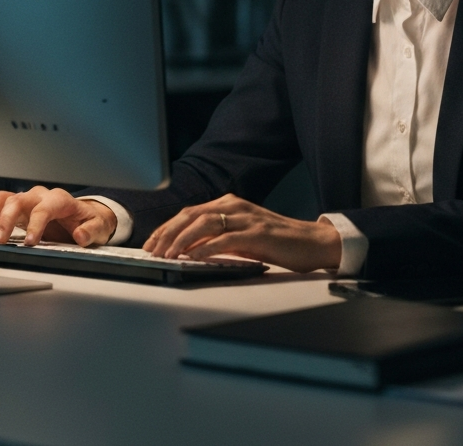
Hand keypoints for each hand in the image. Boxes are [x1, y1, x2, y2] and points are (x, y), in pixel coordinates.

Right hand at [0, 187, 116, 247]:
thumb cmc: (88, 220)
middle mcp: (41, 196)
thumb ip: (91, 230)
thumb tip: (81, 235)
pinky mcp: (17, 208)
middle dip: (6, 219)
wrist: (84, 216)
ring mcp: (27, 201)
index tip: (30, 242)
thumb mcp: (98, 227)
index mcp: (61, 200)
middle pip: (19, 200)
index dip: (36, 224)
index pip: (45, 208)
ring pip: (3, 198)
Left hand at [143, 194, 340, 272]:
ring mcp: (247, 217)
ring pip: (205, 223)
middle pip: (192, 215)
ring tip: (167, 255)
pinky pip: (226, 238)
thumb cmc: (276, 243)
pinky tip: (193, 258)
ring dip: (182, 240)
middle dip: (168, 233)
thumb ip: (217, 238)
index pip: (189, 213)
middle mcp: (235, 205)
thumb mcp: (241, 237)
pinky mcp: (258, 232)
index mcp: (230, 204)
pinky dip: (206, 248)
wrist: (311, 242)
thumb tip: (186, 251)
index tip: (151, 244)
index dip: (167, 228)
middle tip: (152, 251)